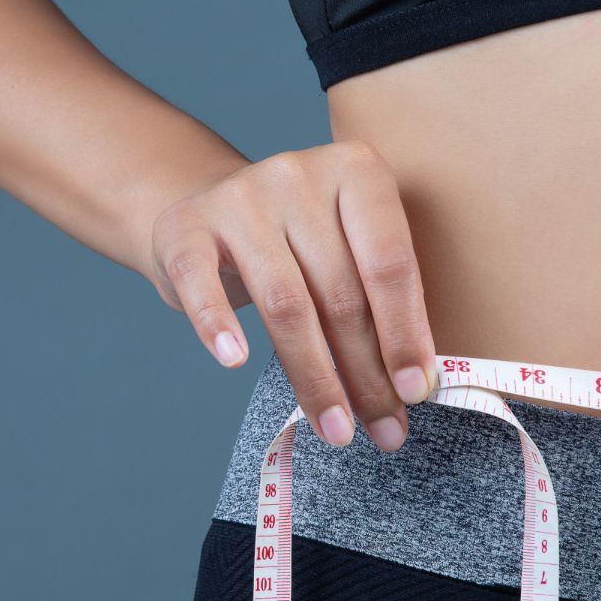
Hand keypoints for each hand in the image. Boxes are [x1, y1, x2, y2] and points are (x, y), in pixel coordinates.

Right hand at [145, 139, 437, 450]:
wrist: (206, 210)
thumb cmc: (297, 245)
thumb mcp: (345, 249)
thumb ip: (378, 299)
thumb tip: (414, 385)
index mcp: (354, 170)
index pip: (389, 260)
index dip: (405, 332)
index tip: (416, 392)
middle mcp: (297, 174)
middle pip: (340, 290)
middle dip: (365, 372)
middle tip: (384, 430)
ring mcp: (238, 197)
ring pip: (285, 301)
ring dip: (314, 376)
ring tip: (335, 429)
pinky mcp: (184, 227)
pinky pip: (202, 283)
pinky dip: (218, 323)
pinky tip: (235, 361)